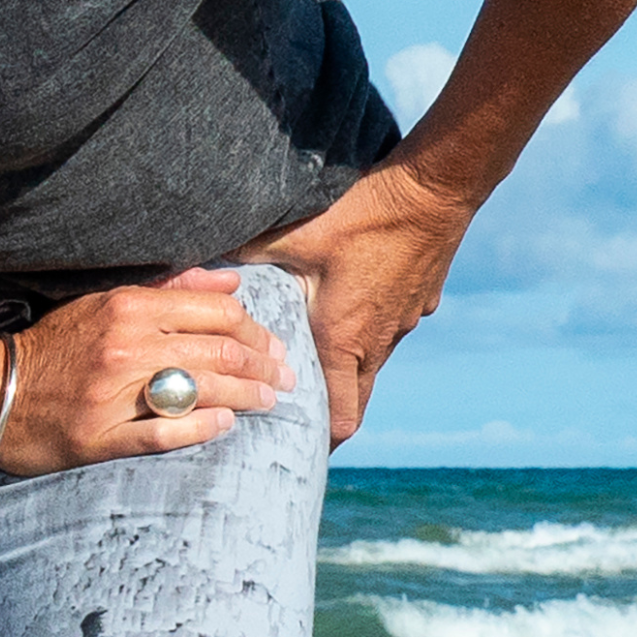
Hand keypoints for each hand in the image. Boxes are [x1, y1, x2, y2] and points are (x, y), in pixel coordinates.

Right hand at [0, 270, 291, 471]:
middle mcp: (125, 347)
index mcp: (128, 308)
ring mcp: (113, 394)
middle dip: (263, 367)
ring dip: (247, 396)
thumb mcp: (103, 303)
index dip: (257, 330)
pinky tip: (226, 425)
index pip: (217, 313)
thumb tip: (231, 284)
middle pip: (220, 352)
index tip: (274, 347)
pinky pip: (166, 433)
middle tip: (284, 381)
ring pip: (203, 390)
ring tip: (268, 403)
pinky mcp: (101, 436)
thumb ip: (170, 291)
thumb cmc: (53, 348)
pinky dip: (203, 427)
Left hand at [249, 160, 477, 445]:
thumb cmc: (366, 214)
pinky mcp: (419, 301)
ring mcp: (404, 322)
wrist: (436, 188)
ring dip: (346, 369)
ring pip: (371, 363)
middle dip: (328, 413)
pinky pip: (389, 330)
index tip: (294, 448)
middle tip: (295, 414)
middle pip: (356, 400)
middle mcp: (379, 341)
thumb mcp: (299, 235)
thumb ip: (251, 255)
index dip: (318, 441)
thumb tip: (200, 264)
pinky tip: (348, 306)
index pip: (340, 418)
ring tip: (313, 358)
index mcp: (345, 338)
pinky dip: (368, 333)